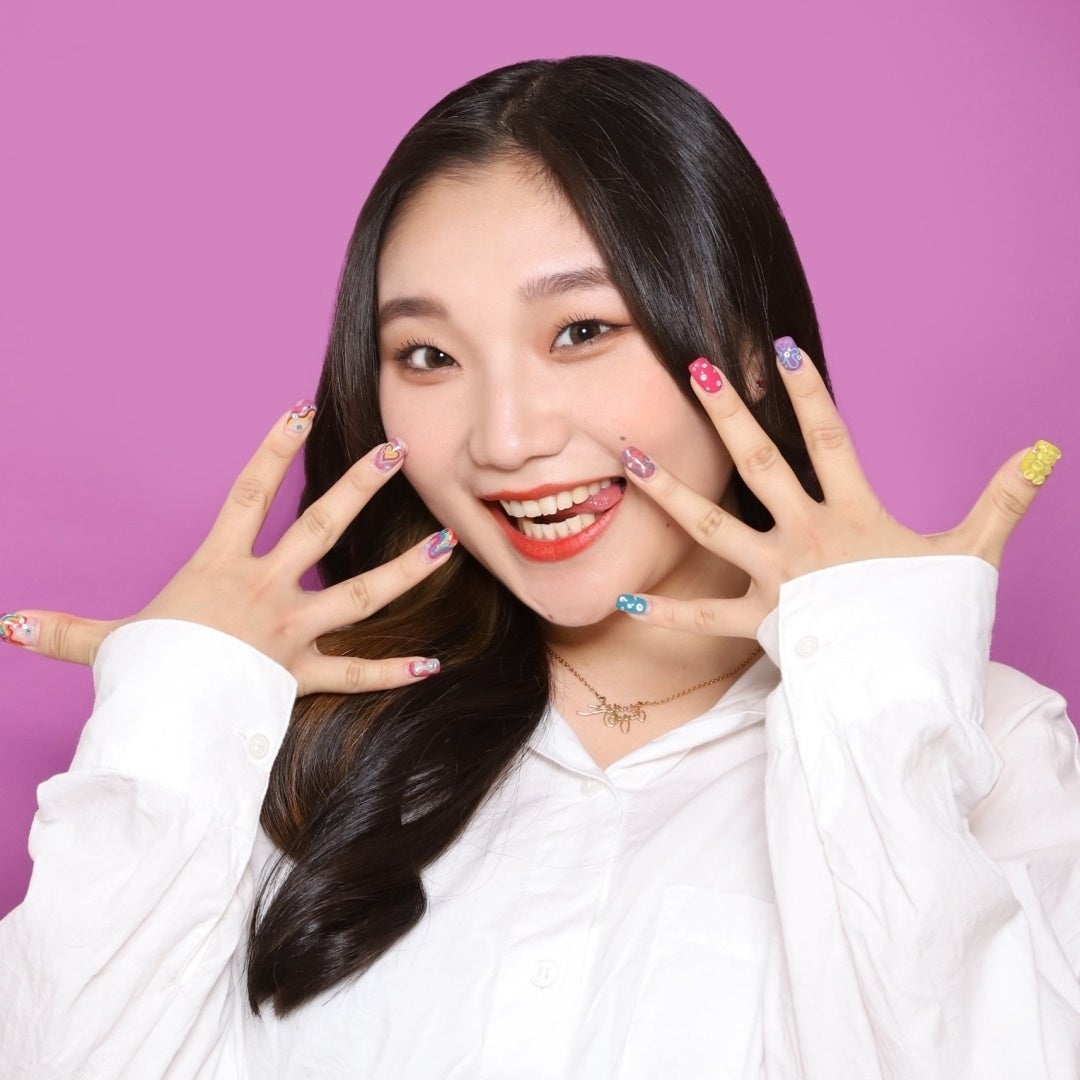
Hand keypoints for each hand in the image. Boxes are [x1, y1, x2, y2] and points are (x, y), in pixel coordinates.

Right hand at [1, 402, 455, 695]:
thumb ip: (65, 629)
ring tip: (446, 543)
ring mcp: (291, 632)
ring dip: (403, 570)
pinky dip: (392, 671)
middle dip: (359, 486)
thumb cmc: (141, 677)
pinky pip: (356, 674)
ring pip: (358, 594)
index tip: (301, 409)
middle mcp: (264, 590)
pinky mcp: (303, 675)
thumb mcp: (105, 643)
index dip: (273, 447)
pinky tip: (432, 664)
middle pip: (319, 526)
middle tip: (397, 451)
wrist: (161, 727)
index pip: (249, 492)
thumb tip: (3, 624)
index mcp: (220, 568)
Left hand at [617, 341, 1060, 638]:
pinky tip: (624, 602)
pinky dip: (667, 614)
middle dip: (729, 416)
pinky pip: (706, 619)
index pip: (830, 439)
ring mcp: (777, 580)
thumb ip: (1001, 500)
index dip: (809, 392)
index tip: (784, 348)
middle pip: (761, 466)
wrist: (909, 690)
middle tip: (696, 369)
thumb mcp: (972, 555)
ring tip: (629, 458)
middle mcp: (807, 539)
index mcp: (854, 516)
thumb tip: (1042, 450)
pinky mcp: (761, 623)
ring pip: (713, 529)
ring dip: (670, 492)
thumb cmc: (935, 623)